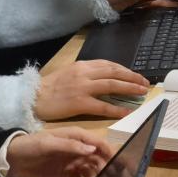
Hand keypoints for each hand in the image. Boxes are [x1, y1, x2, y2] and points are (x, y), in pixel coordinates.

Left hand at [4, 127, 114, 176]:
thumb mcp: (49, 143)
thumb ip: (70, 146)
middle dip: (106, 169)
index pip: (97, 143)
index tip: (119, 163)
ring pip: (91, 171)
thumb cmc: (30, 146)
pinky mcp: (68, 174)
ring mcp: (74, 162)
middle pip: (98, 159)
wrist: (13, 160)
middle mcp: (79, 149)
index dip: (109, 151)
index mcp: (76, 137)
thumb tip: (92, 150)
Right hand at [34, 60, 151, 120]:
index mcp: (82, 65)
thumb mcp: (68, 74)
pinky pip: (103, 105)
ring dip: (130, 88)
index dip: (125, 70)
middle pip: (115, 72)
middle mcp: (84, 73)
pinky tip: (127, 111)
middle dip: (132, 77)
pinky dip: (117, 108)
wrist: (32, 98)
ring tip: (142, 93)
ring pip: (112, 85)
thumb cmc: (49, 88)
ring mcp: (82, 87)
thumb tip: (104, 78)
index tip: (136, 75)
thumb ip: (86, 74)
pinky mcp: (79, 102)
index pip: (109, 65)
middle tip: (145, 83)